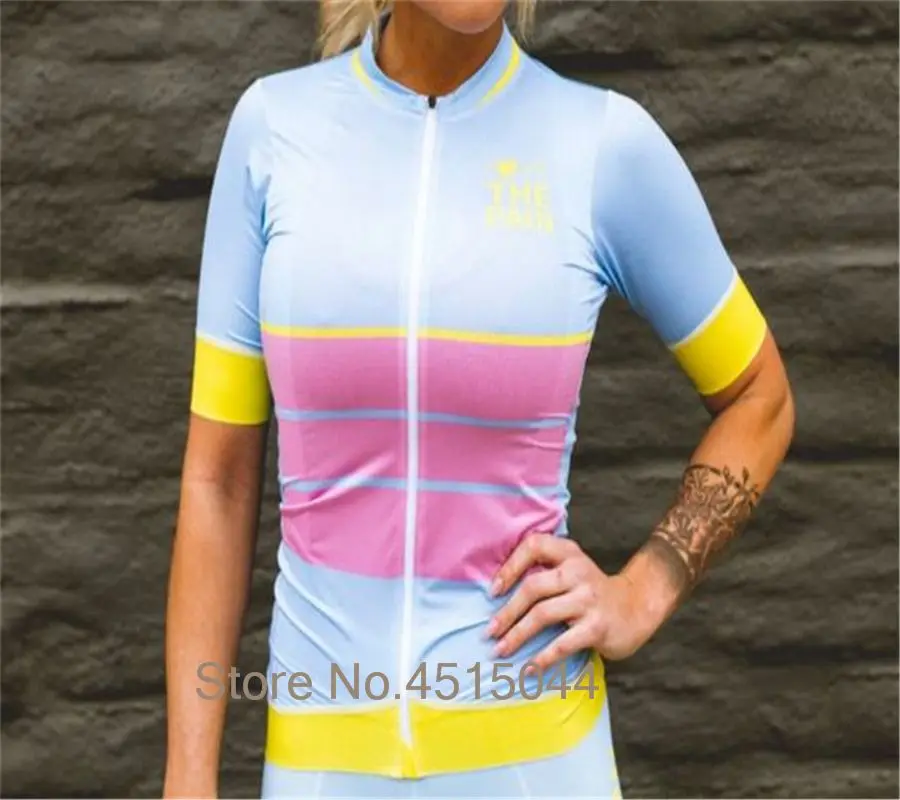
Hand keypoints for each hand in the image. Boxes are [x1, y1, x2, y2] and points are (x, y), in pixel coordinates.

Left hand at [487, 532, 657, 669]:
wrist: (637, 607)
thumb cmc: (591, 592)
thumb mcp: (572, 569)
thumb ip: (544, 571)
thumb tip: (495, 593)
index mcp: (569, 554)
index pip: (534, 546)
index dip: (510, 566)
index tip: (492, 591)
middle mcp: (579, 571)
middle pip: (533, 588)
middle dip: (506, 612)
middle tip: (489, 632)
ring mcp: (588, 599)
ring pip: (542, 615)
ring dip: (517, 635)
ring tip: (500, 650)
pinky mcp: (597, 626)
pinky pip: (562, 643)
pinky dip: (542, 658)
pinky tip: (529, 669)